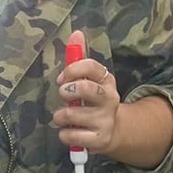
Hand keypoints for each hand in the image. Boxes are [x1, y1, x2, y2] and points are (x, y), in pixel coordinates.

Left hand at [52, 30, 119, 154]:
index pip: (90, 67)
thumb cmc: (92, 100)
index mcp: (106, 80)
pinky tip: (70, 132)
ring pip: (71, 115)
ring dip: (60, 116)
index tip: (62, 79)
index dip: (71, 70)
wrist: (112, 131)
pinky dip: (64, 134)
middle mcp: (110, 99)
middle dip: (67, 91)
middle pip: (85, 88)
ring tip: (64, 117)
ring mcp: (105, 120)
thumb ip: (79, 57)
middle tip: (64, 96)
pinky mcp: (100, 140)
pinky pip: (70, 136)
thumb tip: (75, 33)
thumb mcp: (89, 79)